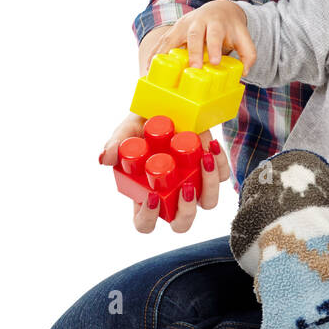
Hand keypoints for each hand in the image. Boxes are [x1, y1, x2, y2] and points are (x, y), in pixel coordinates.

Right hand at [99, 124, 231, 233]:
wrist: (170, 104)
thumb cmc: (144, 124)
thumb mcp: (129, 130)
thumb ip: (117, 143)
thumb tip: (104, 159)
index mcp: (146, 194)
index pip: (144, 223)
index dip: (148, 218)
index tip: (151, 195)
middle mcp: (171, 195)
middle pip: (181, 223)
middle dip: (186, 211)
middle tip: (185, 187)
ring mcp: (194, 185)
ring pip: (208, 202)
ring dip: (209, 185)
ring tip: (204, 159)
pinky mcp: (212, 170)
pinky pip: (223, 177)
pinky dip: (221, 163)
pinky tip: (212, 146)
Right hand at [154, 0, 256, 71]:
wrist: (219, 10)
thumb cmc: (231, 29)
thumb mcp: (243, 38)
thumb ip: (248, 54)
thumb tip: (245, 71)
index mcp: (216, 23)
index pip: (214, 34)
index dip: (213, 47)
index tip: (214, 62)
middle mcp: (198, 21)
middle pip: (194, 35)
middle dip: (193, 52)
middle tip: (193, 68)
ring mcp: (184, 24)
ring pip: (174, 36)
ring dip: (166, 53)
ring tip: (159, 70)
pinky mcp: (174, 30)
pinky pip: (163, 41)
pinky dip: (155, 53)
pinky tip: (148, 67)